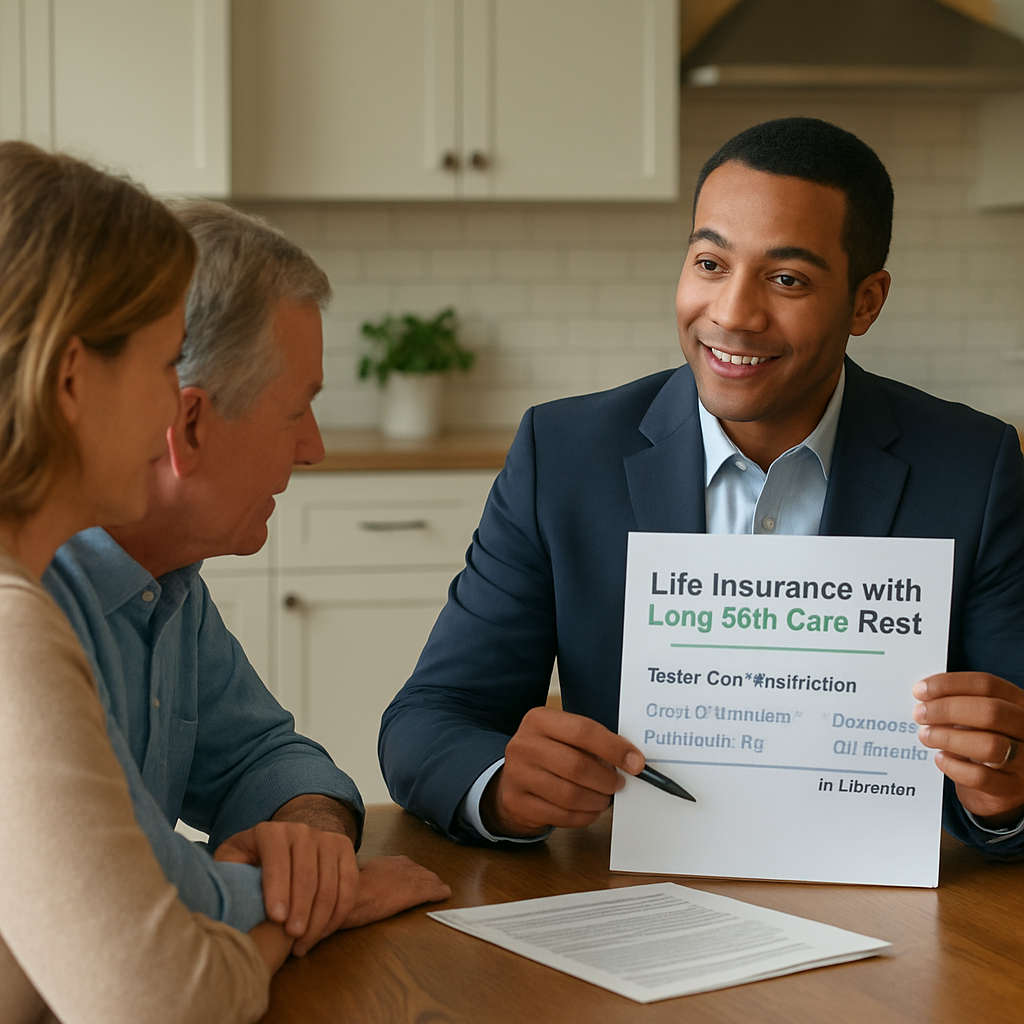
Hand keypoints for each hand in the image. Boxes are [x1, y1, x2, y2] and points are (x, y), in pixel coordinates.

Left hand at [214, 820, 358, 956]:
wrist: (286, 840)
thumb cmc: (253, 859)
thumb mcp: (233, 859)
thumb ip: (226, 872)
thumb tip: (219, 894)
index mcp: (270, 832)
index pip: (276, 861)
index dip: (277, 890)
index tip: (275, 919)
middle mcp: (301, 830)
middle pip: (307, 876)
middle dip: (301, 911)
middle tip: (292, 939)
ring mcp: (326, 838)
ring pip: (330, 884)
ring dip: (319, 919)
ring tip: (303, 944)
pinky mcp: (344, 849)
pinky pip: (349, 885)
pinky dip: (338, 913)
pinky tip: (322, 932)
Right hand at [339, 856, 450, 929]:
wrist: (354, 895)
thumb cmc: (351, 891)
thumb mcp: (358, 878)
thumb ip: (368, 878)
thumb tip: (365, 884)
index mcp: (388, 862)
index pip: (406, 865)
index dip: (412, 874)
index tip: (412, 879)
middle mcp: (402, 866)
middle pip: (420, 871)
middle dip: (426, 878)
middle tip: (432, 885)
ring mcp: (410, 878)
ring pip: (429, 879)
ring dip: (434, 885)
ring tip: (440, 890)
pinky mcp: (416, 891)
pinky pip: (434, 890)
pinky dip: (440, 893)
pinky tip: (444, 894)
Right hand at [480, 706, 643, 836]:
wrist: (512, 777)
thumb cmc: (548, 753)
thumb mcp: (563, 736)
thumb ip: (591, 742)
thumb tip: (630, 758)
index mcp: (539, 720)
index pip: (583, 731)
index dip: (614, 748)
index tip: (636, 762)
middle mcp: (524, 745)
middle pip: (576, 765)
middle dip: (606, 779)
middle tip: (620, 783)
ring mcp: (517, 775)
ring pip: (569, 794)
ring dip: (596, 800)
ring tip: (605, 797)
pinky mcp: (518, 803)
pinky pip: (560, 815)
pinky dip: (583, 816)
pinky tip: (590, 809)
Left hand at [914, 672, 1023, 826]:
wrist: (1003, 787)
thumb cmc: (986, 742)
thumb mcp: (981, 718)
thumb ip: (961, 705)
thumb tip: (925, 698)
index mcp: (1019, 703)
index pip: (987, 684)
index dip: (949, 684)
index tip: (920, 690)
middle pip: (990, 711)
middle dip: (947, 710)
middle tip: (920, 714)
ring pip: (989, 745)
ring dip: (948, 738)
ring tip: (926, 736)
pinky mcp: (1011, 788)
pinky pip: (981, 777)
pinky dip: (954, 766)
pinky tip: (940, 759)